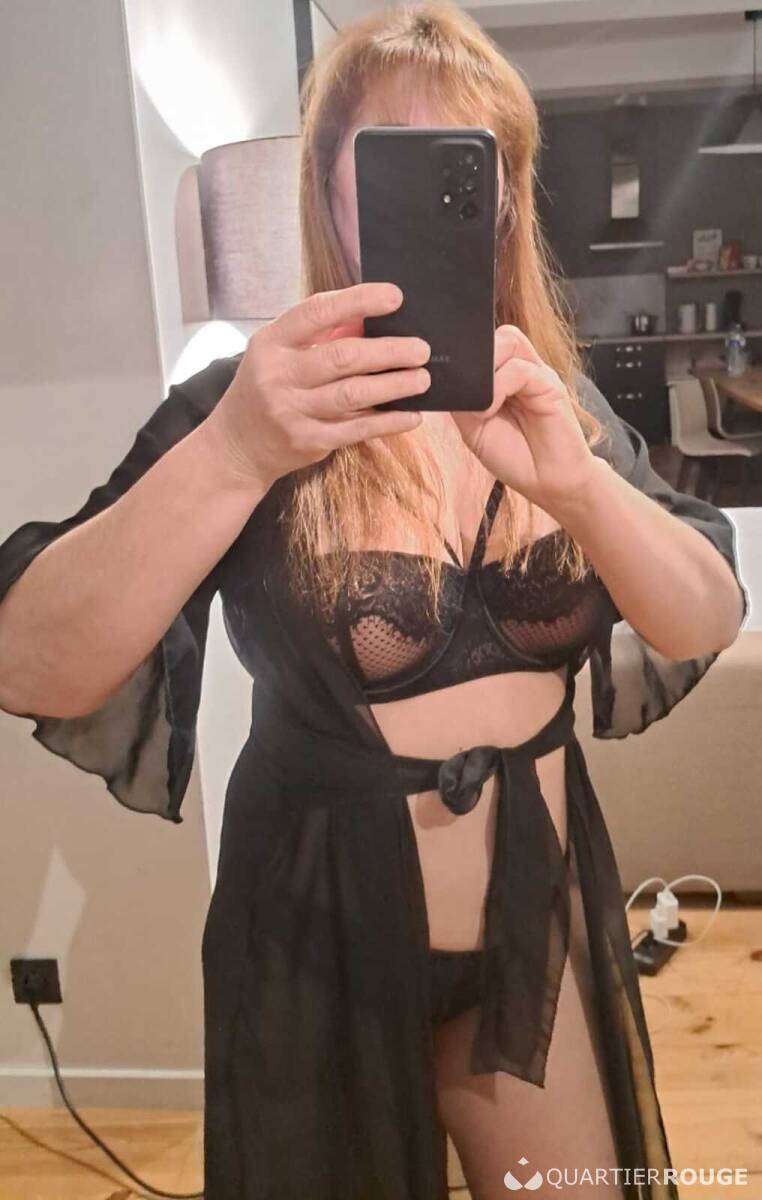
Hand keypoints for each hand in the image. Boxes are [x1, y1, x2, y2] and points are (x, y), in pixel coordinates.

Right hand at [203, 283, 430, 488]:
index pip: (317, 312)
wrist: (237, 446)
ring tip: (422, 378)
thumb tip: (372, 319)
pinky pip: (356, 430)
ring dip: (394, 386)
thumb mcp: (280, 354)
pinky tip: (412, 415)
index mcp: (271, 342)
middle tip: (421, 349)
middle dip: (388, 351)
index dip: (358, 301)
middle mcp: (278, 375)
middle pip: (343, 357)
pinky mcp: (307, 441)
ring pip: (353, 394)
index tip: (396, 297)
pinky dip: (388, 422)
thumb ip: (320, 336)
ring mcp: (291, 411)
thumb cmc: (267, 389)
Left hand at [452, 326, 598, 512]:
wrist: (548, 483)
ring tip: (480, 406)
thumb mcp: (474, 428)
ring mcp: (537, 375)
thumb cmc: (514, 456)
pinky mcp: (550, 387)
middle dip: (475, 356)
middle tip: (465, 390)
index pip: (485, 343)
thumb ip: (462, 401)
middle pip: (497, 334)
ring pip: (508, 341)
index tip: (444, 374)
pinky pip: (520, 369)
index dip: (464, 352)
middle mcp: (522, 369)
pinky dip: (498, 387)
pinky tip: (489, 411)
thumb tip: (446, 381)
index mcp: (504, 376)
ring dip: (485, 371)